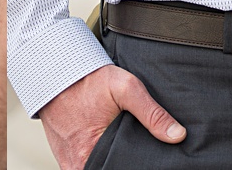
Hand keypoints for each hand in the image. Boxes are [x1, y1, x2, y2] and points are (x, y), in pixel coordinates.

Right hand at [37, 64, 184, 169]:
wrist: (54, 71)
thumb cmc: (88, 80)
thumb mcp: (125, 88)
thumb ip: (152, 113)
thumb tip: (177, 135)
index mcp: (91, 154)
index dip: (138, 165)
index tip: (148, 159)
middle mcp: (79, 165)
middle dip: (126, 163)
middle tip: (135, 149)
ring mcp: (70, 165)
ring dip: (113, 163)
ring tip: (125, 150)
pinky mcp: (66, 161)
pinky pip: (87, 168)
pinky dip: (100, 162)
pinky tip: (111, 150)